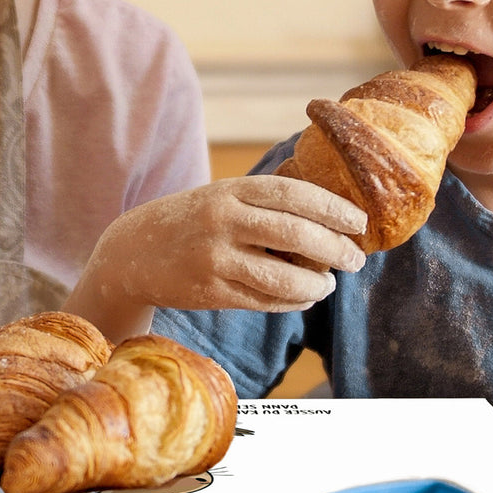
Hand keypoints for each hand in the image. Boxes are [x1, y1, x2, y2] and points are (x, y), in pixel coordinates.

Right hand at [65, 176, 367, 339]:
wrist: (133, 250)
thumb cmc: (191, 220)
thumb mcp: (221, 196)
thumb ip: (264, 202)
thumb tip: (329, 217)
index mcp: (230, 190)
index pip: (293, 193)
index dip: (332, 208)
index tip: (358, 221)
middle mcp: (222, 220)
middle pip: (295, 234)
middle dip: (334, 248)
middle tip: (355, 258)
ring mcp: (215, 258)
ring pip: (282, 276)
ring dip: (316, 284)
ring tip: (329, 285)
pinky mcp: (210, 292)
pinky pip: (264, 301)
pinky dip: (291, 301)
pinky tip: (304, 297)